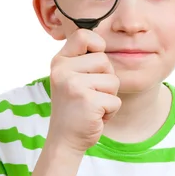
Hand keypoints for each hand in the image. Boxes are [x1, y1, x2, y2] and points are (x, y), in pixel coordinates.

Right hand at [47, 28, 121, 153]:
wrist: (65, 140)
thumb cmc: (75, 108)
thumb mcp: (72, 78)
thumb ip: (84, 61)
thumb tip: (103, 41)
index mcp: (59, 61)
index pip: (83, 35)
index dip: (97, 45)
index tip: (95, 62)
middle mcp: (63, 70)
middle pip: (105, 61)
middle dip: (106, 80)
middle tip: (90, 95)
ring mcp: (74, 85)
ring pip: (113, 81)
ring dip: (109, 97)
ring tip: (92, 106)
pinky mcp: (87, 101)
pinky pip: (115, 100)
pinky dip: (110, 112)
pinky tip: (94, 117)